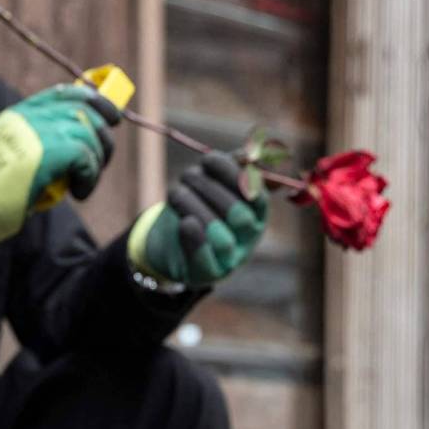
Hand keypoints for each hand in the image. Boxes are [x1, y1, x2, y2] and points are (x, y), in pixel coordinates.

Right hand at [0, 85, 119, 253]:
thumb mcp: (14, 156)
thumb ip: (41, 142)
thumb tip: (85, 140)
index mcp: (19, 115)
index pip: (64, 93)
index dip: (93, 100)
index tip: (110, 116)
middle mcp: (28, 117)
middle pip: (84, 111)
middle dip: (102, 135)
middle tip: (100, 162)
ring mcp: (37, 132)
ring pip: (89, 133)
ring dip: (96, 161)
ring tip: (84, 182)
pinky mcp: (48, 152)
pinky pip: (86, 157)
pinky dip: (89, 177)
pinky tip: (79, 192)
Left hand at [126, 151, 268, 288]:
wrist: (172, 243)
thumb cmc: (198, 204)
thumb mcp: (216, 181)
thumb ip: (234, 164)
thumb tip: (250, 154)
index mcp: (257, 212)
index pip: (257, 195)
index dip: (233, 175)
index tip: (208, 159)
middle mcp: (248, 237)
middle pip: (239, 216)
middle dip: (209, 190)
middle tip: (187, 175)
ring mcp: (230, 259)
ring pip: (220, 235)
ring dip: (194, 207)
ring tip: (177, 192)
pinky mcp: (207, 274)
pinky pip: (204, 260)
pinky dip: (195, 239)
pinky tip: (185, 222)